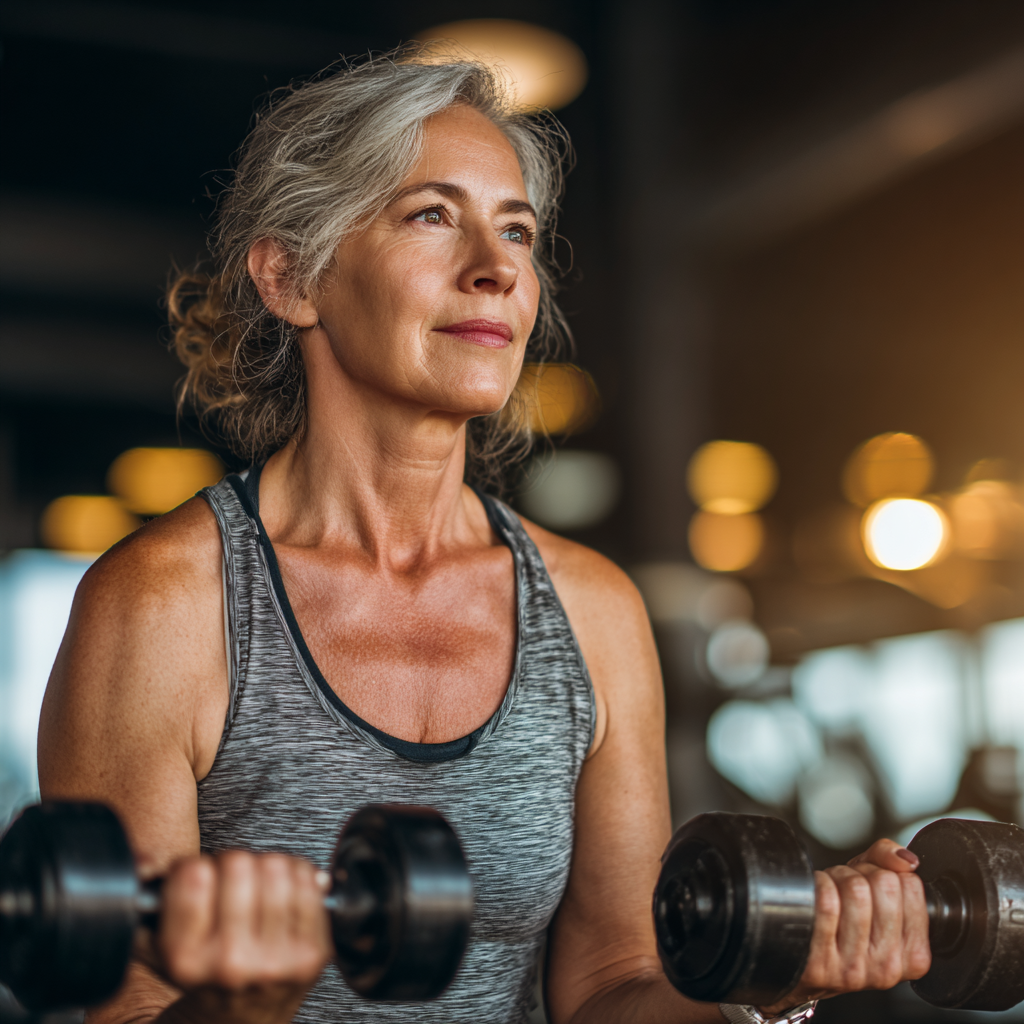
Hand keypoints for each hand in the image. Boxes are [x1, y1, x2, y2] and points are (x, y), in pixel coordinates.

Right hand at [150, 850, 331, 1022]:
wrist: (239, 1022)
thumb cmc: (201, 973)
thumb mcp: (156, 945)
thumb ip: (143, 899)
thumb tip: (142, 860)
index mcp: (186, 959)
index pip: (193, 875)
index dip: (194, 866)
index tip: (197, 877)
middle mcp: (231, 962)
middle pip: (239, 863)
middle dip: (232, 863)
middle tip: (230, 880)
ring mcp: (277, 958)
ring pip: (277, 866)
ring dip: (266, 866)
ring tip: (258, 885)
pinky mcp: (312, 952)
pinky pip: (309, 881)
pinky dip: (297, 874)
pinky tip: (284, 891)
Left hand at [759, 839, 930, 1015]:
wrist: (804, 963)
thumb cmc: (842, 926)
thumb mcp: (874, 897)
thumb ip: (891, 865)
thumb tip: (907, 860)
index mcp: (914, 955)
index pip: (911, 885)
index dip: (886, 872)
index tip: (873, 886)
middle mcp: (888, 967)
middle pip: (884, 883)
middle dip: (861, 873)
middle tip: (848, 887)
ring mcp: (854, 969)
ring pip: (855, 888)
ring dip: (837, 877)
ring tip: (832, 893)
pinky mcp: (821, 963)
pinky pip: (826, 901)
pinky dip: (817, 885)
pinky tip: (815, 899)